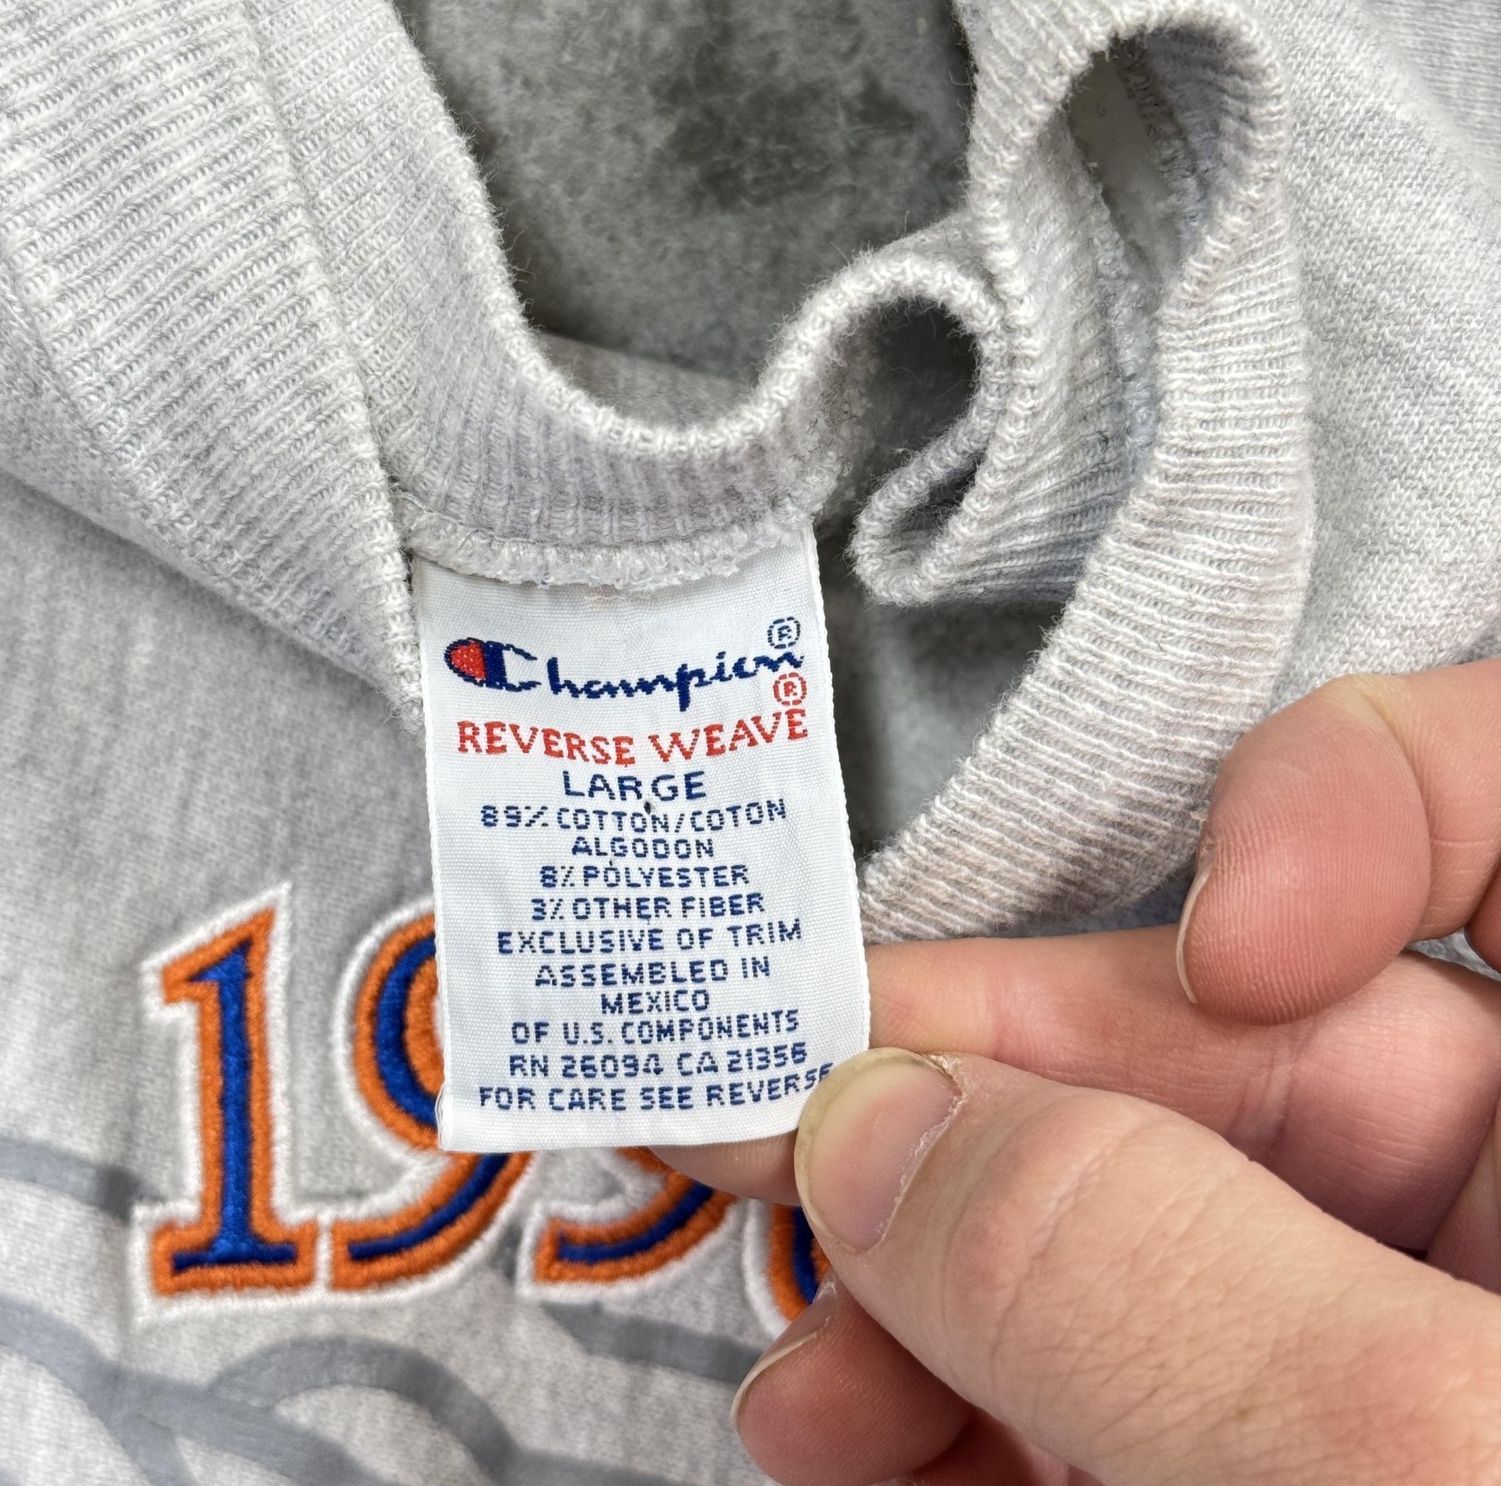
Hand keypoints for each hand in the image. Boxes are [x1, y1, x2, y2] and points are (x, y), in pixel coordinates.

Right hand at [657, 660, 1500, 1482]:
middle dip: (997, 1101)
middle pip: (1251, 1051)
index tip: (1225, 929)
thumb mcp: (1413, 1464)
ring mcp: (1424, 1357)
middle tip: (788, 1134)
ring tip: (811, 1365)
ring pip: (1158, 1233)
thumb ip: (1146, 1258)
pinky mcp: (1310, 1463)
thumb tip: (880, 1123)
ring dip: (942, 1280)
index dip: (1352, 794)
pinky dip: (986, 1405)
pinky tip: (874, 1438)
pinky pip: (1136, 1383)